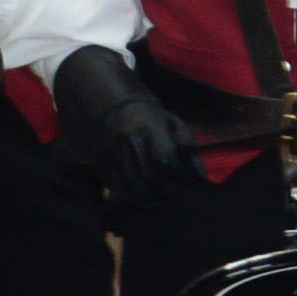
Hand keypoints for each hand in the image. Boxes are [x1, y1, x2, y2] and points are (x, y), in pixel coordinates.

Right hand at [46, 45, 199, 205]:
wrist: (98, 94)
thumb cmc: (141, 108)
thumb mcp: (168, 118)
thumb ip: (187, 145)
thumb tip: (199, 175)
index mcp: (147, 125)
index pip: (165, 162)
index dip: (177, 175)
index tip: (183, 177)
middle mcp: (126, 140)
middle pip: (150, 178)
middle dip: (166, 190)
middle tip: (174, 190)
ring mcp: (109, 152)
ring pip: (133, 187)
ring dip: (151, 198)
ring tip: (161, 199)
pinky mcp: (97, 161)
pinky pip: (116, 188)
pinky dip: (132, 199)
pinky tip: (144, 201)